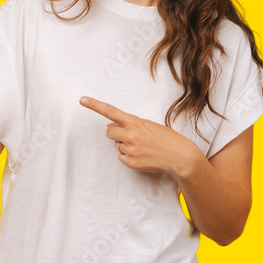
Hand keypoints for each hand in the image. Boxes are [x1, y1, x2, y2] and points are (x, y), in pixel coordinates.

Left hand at [78, 95, 201, 180]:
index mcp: (135, 122)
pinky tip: (143, 155)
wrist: (180, 156)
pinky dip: (129, 156)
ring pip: (117, 146)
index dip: (94, 105)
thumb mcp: (149, 125)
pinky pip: (121, 157)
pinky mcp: (132, 163)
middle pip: (109, 133)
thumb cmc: (167, 138)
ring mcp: (130, 150)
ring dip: (125, 145)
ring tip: (143, 147)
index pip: (110, 111)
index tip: (82, 99)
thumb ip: (128, 125)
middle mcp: (130, 135)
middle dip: (116, 134)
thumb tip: (109, 127)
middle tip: (131, 136)